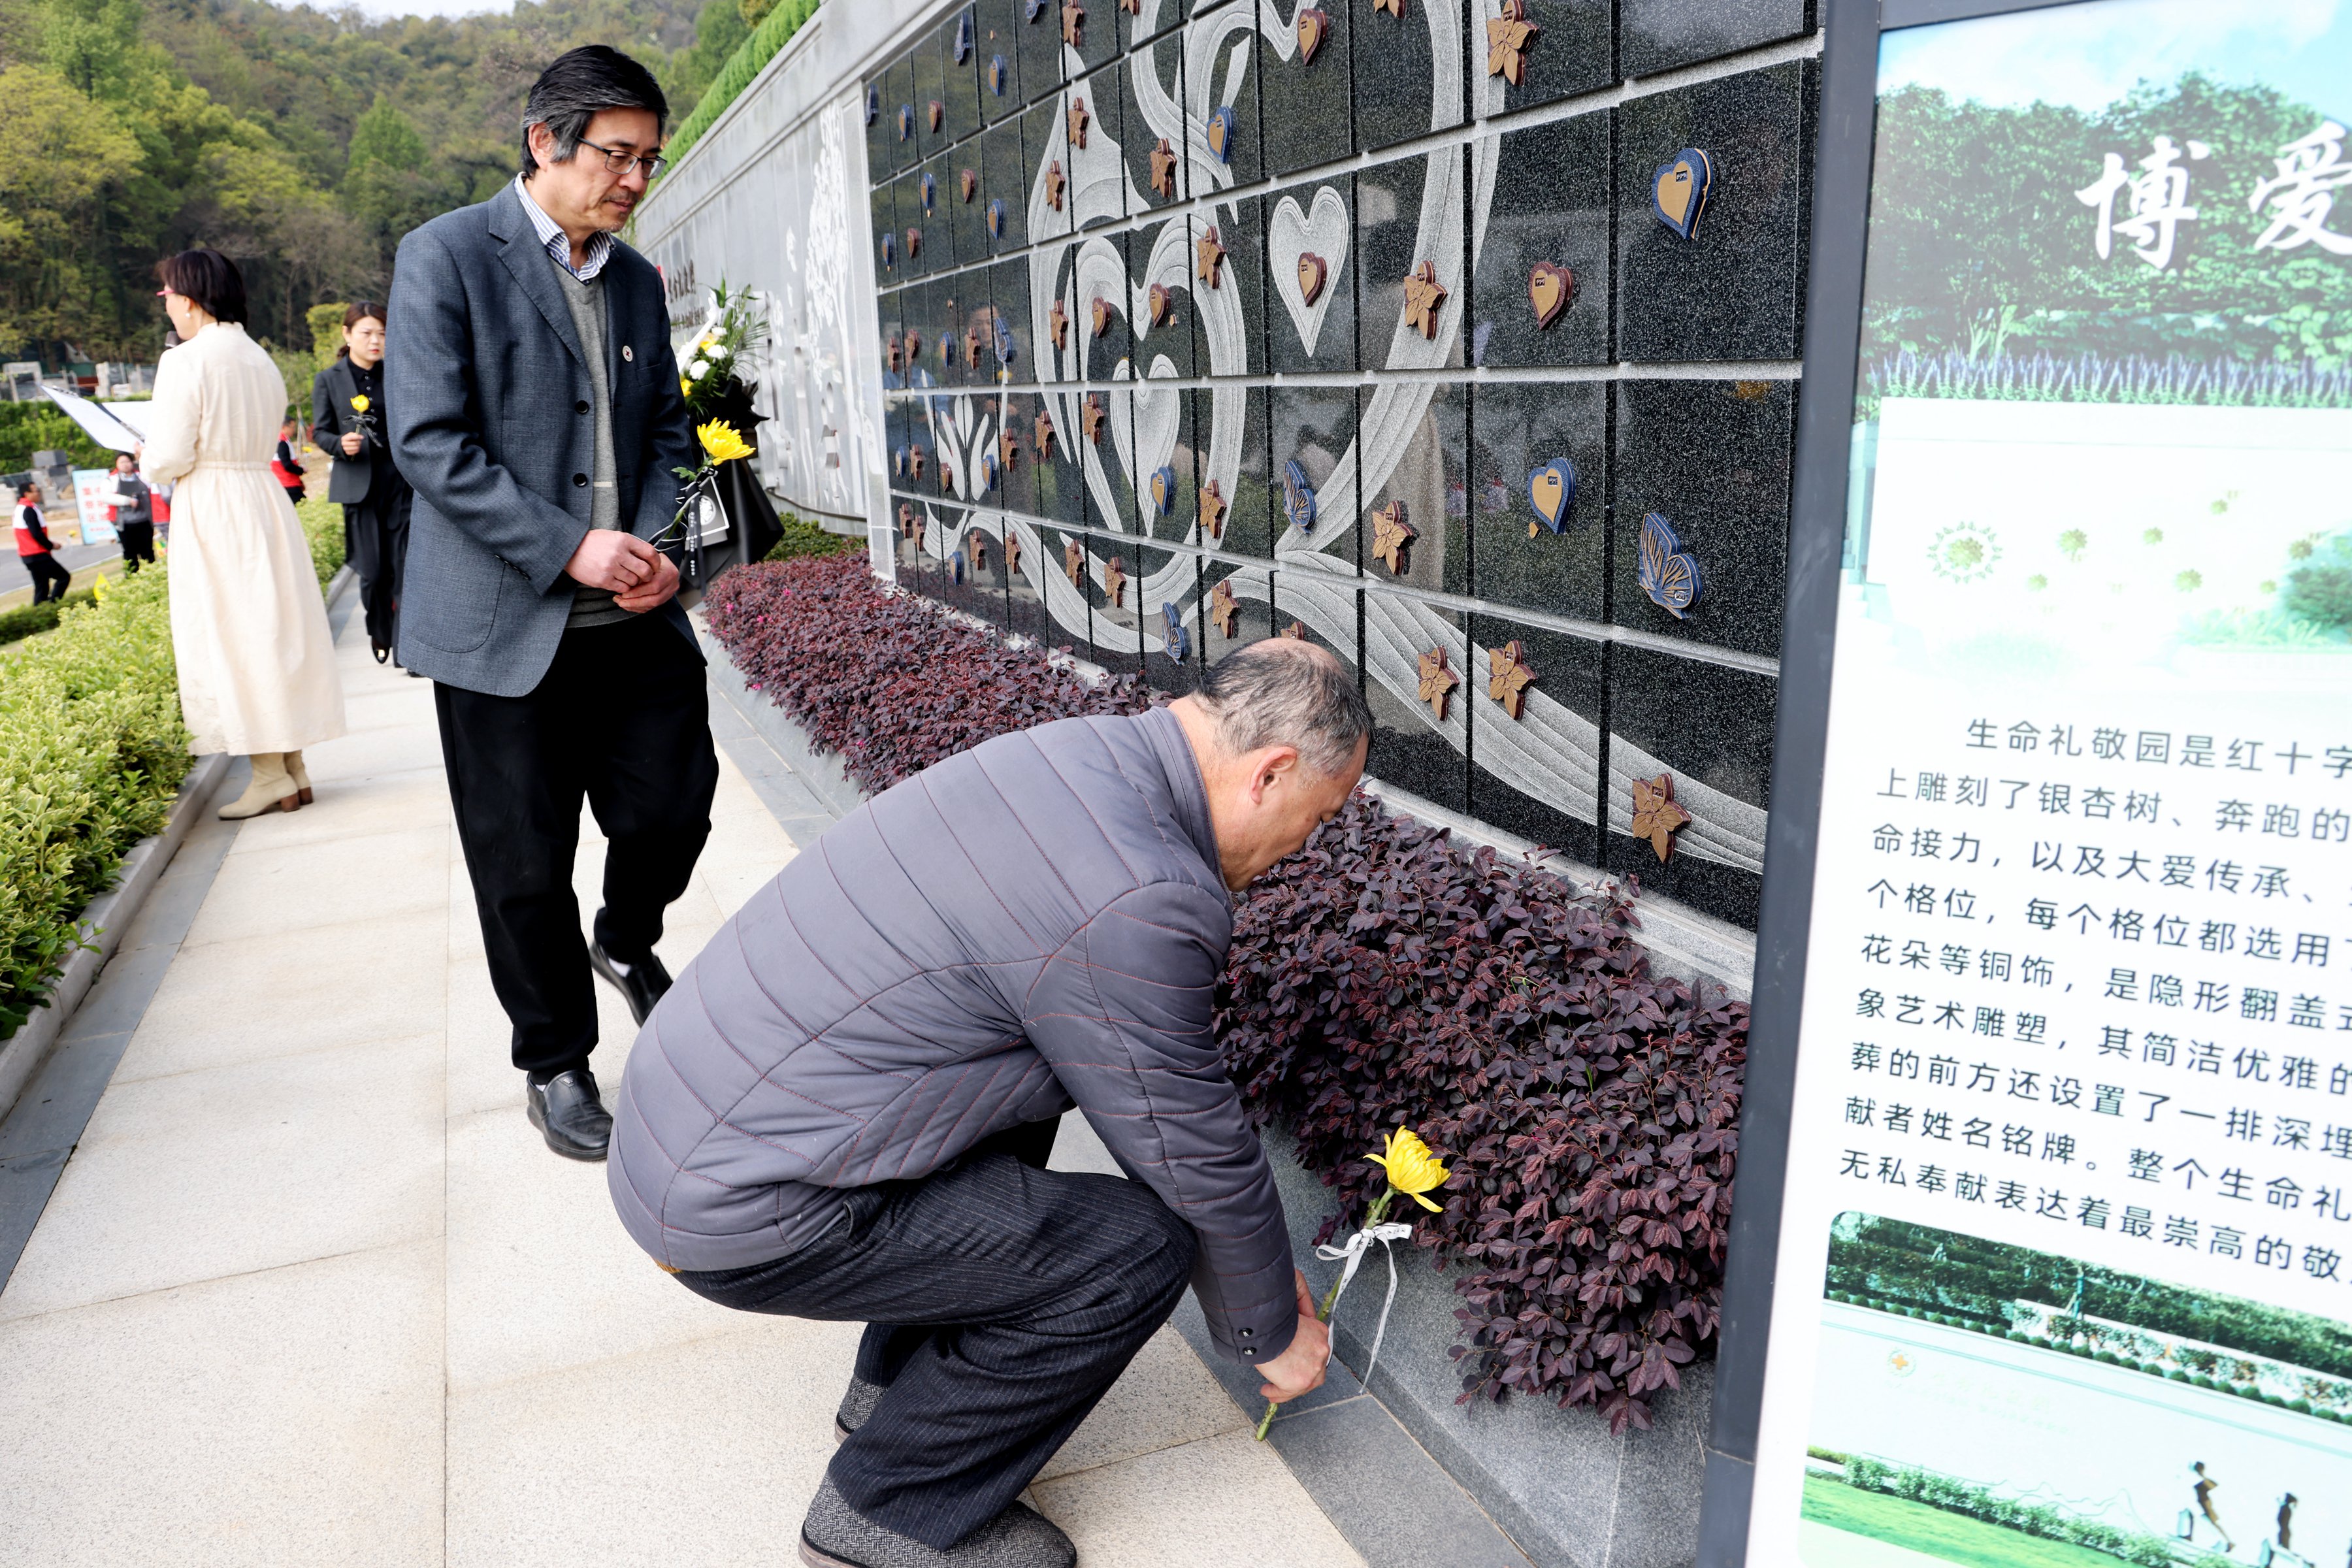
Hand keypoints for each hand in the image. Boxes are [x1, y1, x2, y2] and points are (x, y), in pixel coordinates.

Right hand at [339, 431, 362, 456]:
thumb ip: (355, 435)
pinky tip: (356, 447)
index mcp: (344, 438)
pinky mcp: (348, 453)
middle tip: (359, 441)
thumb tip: (361, 437)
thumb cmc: (349, 439)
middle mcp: (343, 444)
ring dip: (358, 446)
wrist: (345, 444)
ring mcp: (345, 449)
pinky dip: (357, 450)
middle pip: (355, 443)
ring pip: (356, 448)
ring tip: (358, 444)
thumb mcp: (351, 434)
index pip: (351, 437)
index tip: (362, 437)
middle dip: (359, 442)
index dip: (357, 437)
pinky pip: (355, 451)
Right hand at [566, 529, 659, 593]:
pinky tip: (618, 582)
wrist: (570, 548)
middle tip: (644, 577)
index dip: (656, 562)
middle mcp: (618, 553)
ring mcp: (610, 567)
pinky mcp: (603, 580)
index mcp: (624, 539)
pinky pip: (622, 588)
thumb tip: (651, 557)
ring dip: (634, 582)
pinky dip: (623, 587)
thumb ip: (631, 545)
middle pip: (645, 571)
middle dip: (647, 576)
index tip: (654, 566)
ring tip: (627, 577)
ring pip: (634, 581)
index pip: (650, 553)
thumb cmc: (594, 542)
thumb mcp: (614, 536)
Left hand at [615, 549, 679, 612]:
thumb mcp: (644, 559)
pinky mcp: (665, 598)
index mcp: (669, 573)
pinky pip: (651, 607)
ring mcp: (670, 592)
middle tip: (620, 600)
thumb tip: (624, 584)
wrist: (659, 560)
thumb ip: (638, 571)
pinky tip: (628, 604)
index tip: (624, 593)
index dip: (638, 592)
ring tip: (621, 602)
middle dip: (635, 602)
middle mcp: (673, 584)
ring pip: (653, 605)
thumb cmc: (649, 558)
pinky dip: (638, 607)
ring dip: (635, 606)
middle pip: (654, 599)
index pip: (654, 586)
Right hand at [1255, 1269, 1330, 1404]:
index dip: (1304, 1360)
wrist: (1262, 1323)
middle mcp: (1321, 1350)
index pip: (1316, 1351)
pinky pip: (1288, 1392)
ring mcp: (1313, 1366)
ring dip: (1288, 1388)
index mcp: (1319, 1332)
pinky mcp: (1300, 1380)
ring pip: (1304, 1384)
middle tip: (1283, 1379)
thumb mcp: (1290, 1304)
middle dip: (1299, 1377)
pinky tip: (1267, 1391)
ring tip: (1272, 1389)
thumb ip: (1298, 1308)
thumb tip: (1297, 1307)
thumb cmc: (1270, 1313)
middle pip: (1315, 1371)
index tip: (1293, 1363)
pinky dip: (1277, 1394)